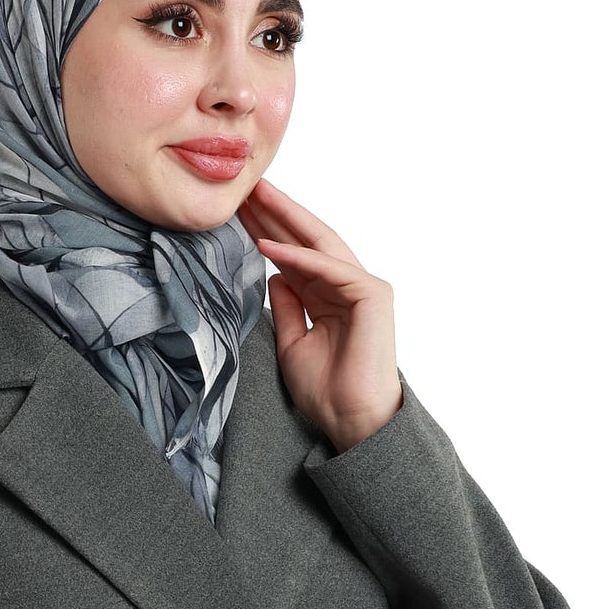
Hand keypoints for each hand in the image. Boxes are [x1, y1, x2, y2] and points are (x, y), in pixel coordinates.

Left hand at [237, 177, 403, 453]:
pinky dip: (296, 255)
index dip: (266, 231)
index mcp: (329, 296)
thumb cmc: (327, 391)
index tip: (237, 212)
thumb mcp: (293, 343)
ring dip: (285, 219)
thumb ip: (287, 307)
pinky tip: (265, 243)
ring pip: (318, 243)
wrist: (353, 421)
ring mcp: (363, 287)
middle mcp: (348, 285)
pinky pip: (327, 268)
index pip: (295, 255)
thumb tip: (274, 274)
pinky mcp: (372, 294)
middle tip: (244, 186)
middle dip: (275, 212)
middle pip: (306, 240)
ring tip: (255, 196)